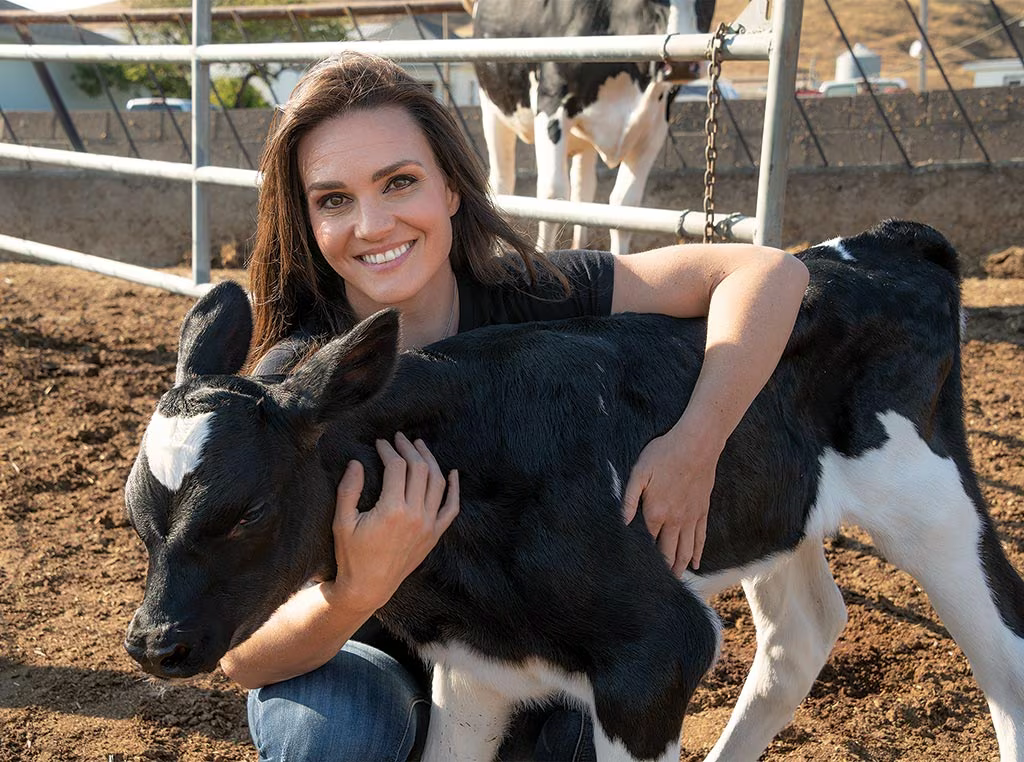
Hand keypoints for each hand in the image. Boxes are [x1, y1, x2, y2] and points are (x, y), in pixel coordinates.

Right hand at [326, 432, 458, 612]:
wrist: (369, 587)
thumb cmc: (352, 555)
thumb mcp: (342, 522)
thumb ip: (349, 490)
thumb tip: (356, 462)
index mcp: (392, 510)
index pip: (397, 466)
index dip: (388, 450)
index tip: (380, 442)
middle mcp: (416, 515)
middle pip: (420, 469)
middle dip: (409, 449)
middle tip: (399, 438)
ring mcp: (429, 525)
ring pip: (437, 482)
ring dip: (430, 460)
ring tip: (419, 446)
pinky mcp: (435, 534)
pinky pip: (452, 508)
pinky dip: (454, 489)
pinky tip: (453, 473)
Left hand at [622, 428, 715, 574]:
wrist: (697, 444)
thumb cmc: (664, 454)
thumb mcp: (639, 472)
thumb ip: (629, 499)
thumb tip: (622, 522)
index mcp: (656, 512)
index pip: (649, 542)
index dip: (644, 557)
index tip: (639, 572)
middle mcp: (675, 520)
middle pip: (669, 552)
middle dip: (664, 570)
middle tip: (659, 586)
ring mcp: (691, 517)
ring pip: (686, 549)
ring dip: (680, 566)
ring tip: (676, 580)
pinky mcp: (702, 510)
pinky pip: (701, 537)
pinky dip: (698, 552)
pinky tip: (695, 563)